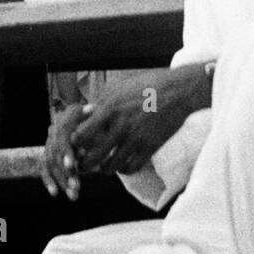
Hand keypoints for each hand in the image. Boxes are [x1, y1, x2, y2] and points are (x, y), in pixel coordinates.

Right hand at [40, 105, 89, 200]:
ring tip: (74, 196)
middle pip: (55, 155)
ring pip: (51, 164)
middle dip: (65, 173)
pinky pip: (44, 168)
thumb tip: (92, 108)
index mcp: (62, 122)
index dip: (66, 152)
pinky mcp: (48, 154)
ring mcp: (49, 144)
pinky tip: (55, 193)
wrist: (77, 112)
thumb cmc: (89, 114)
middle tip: (76, 188)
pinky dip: (48, 180)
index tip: (72, 166)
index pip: (61, 139)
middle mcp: (52, 133)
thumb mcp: (92, 111)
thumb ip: (91, 114)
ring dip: (61, 181)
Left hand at [69, 65, 206, 176]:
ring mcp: (136, 138)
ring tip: (104, 163)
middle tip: (84, 162)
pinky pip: (131, 168)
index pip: (82, 135)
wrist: (178, 90)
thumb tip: (86, 115)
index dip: (75, 142)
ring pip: (111, 167)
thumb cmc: (147, 84)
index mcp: (109, 108)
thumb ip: (102, 102)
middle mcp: (120, 125)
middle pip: (93, 157)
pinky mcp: (150, 147)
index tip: (76, 143)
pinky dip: (124, 169)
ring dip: (104, 168)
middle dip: (85, 162)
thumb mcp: (119, 87)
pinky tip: (123, 163)